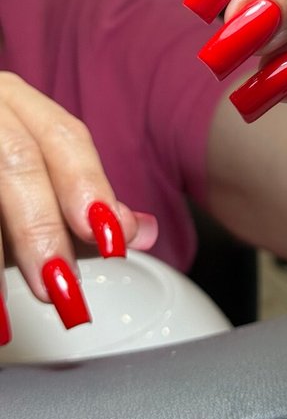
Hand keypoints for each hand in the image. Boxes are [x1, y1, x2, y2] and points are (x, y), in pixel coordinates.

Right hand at [0, 72, 156, 337]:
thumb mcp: (34, 177)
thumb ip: (85, 205)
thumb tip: (141, 231)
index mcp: (16, 102)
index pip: (64, 137)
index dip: (89, 187)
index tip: (110, 241)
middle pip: (17, 161)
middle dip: (40, 228)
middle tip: (60, 288)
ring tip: (7, 316)